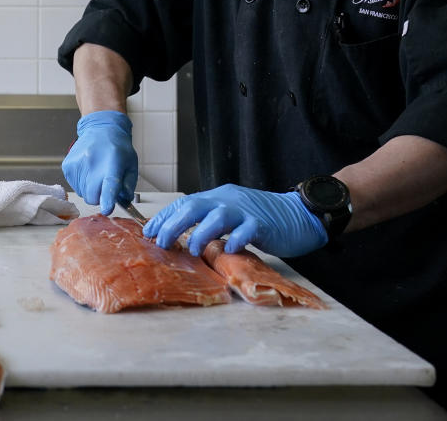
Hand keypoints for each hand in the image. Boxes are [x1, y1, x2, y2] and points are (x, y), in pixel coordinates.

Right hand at [62, 111, 135, 215]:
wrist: (100, 129)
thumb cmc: (117, 148)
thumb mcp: (131, 165)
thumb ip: (129, 185)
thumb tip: (124, 201)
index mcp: (113, 163)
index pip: (109, 183)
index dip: (108, 198)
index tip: (107, 208)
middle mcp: (93, 162)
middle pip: (93, 197)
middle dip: (99, 197)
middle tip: (104, 184)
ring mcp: (78, 164)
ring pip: (83, 194)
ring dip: (91, 190)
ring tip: (96, 173)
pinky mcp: (67, 166)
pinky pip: (76, 188)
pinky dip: (82, 184)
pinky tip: (88, 171)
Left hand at [143, 183, 326, 257]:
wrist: (298, 214)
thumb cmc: (262, 218)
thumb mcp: (231, 214)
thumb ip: (210, 221)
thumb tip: (183, 236)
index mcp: (217, 197)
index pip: (184, 203)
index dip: (165, 216)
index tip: (148, 231)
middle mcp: (228, 200)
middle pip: (194, 206)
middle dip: (173, 224)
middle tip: (160, 242)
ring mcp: (245, 211)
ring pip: (217, 216)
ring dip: (201, 233)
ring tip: (191, 249)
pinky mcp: (263, 223)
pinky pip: (247, 230)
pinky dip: (236, 239)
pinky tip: (229, 249)